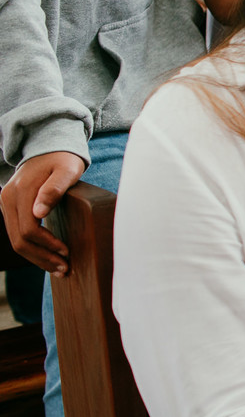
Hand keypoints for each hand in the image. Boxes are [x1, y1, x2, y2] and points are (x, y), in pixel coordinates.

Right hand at [0, 151, 85, 274]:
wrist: (49, 148)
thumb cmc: (63, 159)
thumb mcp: (66, 170)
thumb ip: (54, 189)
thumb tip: (39, 213)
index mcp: (20, 192)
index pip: (28, 228)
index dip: (46, 244)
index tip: (66, 253)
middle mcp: (8, 199)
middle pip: (19, 239)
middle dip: (42, 257)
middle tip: (64, 269)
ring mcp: (6, 204)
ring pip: (16, 240)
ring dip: (37, 257)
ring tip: (58, 268)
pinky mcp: (11, 207)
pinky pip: (17, 233)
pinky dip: (32, 248)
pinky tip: (48, 257)